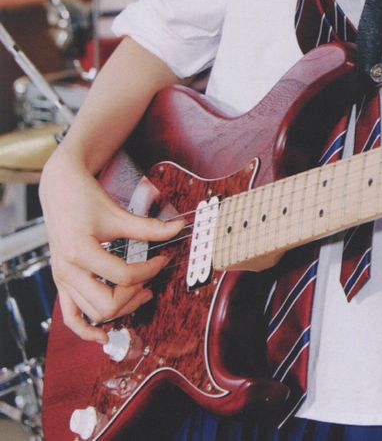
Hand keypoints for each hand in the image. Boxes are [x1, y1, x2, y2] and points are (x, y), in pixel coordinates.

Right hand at [39, 147, 183, 343]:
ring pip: (94, 314)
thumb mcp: (117, 213)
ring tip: (141, 294)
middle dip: (135, 295)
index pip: (123, 276)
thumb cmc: (84, 197)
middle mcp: (68, 270)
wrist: (59, 188)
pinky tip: (104, 337)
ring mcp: (62, 279)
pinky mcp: (62, 282)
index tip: (163, 259)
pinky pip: (71, 317)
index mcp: (81, 251)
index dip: (150, 270)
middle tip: (152, 279)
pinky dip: (86, 331)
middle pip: (107, 303)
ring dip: (120, 310)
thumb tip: (178, 228)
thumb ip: (148, 227)